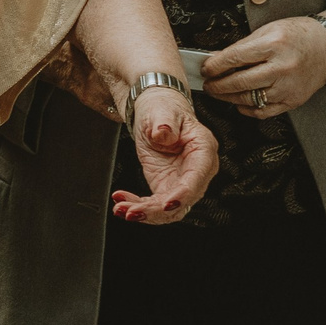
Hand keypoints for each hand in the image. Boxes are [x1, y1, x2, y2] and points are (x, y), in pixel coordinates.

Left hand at [112, 88, 216, 224]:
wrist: (156, 115)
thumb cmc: (165, 110)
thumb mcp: (163, 111)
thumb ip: (165, 122)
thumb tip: (163, 133)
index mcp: (203, 150)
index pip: (197, 178)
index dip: (183, 195)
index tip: (167, 205)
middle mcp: (197, 171)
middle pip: (183, 200)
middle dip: (157, 210)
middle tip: (132, 211)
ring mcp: (182, 182)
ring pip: (169, 209)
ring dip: (145, 214)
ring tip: (122, 209)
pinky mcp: (166, 187)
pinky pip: (155, 204)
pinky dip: (138, 206)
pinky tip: (122, 202)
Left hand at [202, 15, 325, 118]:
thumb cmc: (298, 35)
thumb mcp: (268, 31)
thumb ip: (242, 47)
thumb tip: (217, 60)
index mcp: (274, 45)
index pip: (235, 58)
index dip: (215, 66)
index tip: (205, 69)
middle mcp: (282, 67)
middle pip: (240, 82)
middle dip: (218, 85)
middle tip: (208, 85)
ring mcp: (288, 87)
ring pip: (249, 99)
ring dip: (228, 98)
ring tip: (219, 93)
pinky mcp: (293, 100)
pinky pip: (264, 111)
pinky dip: (248, 109)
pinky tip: (239, 102)